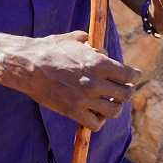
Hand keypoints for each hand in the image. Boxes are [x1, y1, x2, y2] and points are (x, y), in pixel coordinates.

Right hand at [14, 31, 141, 130]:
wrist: (28, 65)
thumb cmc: (50, 48)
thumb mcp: (73, 38)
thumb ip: (90, 42)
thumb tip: (99, 48)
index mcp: (98, 62)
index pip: (130, 74)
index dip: (135, 76)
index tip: (134, 77)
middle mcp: (95, 82)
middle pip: (125, 94)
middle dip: (127, 92)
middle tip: (122, 90)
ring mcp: (85, 99)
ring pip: (114, 111)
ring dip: (114, 107)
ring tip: (109, 103)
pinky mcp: (73, 112)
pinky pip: (95, 124)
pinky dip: (99, 121)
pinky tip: (95, 113)